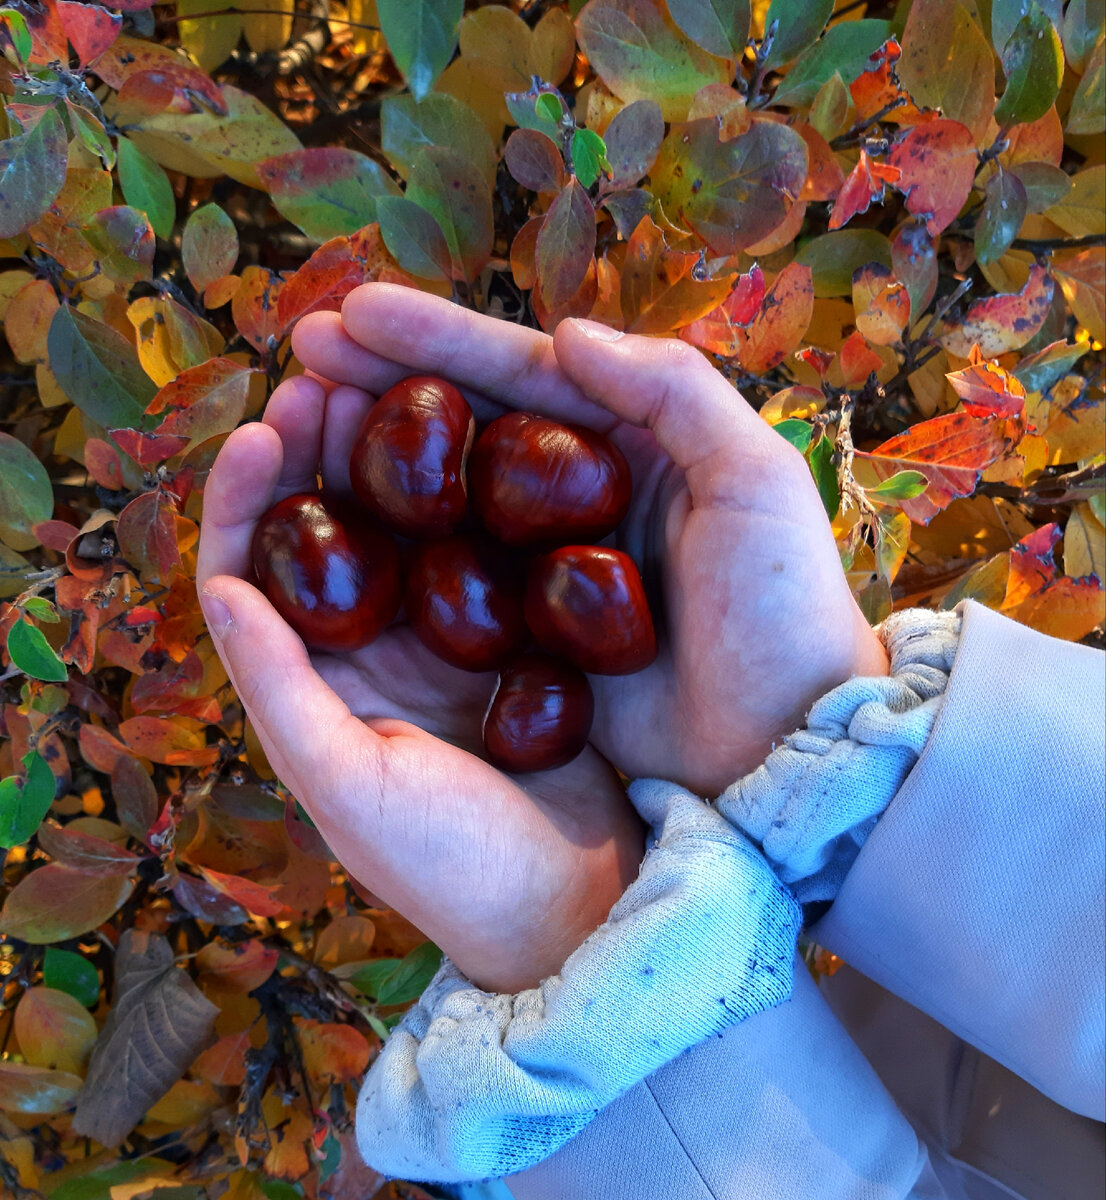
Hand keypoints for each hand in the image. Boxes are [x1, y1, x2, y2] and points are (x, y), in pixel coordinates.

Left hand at [197, 377, 644, 993]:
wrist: (576, 904)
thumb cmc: (454, 865)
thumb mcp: (351, 786)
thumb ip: (281, 692)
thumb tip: (219, 588)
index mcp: (314, 687)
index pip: (253, 574)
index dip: (248, 499)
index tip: (270, 429)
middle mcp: (369, 654)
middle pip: (326, 530)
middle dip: (319, 450)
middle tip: (334, 374)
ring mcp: (443, 640)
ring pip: (403, 523)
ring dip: (392, 454)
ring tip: (401, 386)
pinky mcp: (514, 634)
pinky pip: (482, 544)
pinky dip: (475, 490)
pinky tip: (490, 441)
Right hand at [292, 284, 888, 796]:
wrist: (784, 745)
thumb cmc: (783, 611)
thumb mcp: (754, 481)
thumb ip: (673, 390)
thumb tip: (566, 332)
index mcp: (632, 446)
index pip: (521, 376)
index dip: (436, 341)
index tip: (353, 313)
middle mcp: (576, 499)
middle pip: (466, 427)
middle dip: (383, 384)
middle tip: (303, 354)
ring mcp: (542, 570)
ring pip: (442, 498)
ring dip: (370, 461)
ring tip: (292, 424)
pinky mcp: (523, 638)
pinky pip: (443, 581)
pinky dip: (389, 551)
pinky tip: (330, 529)